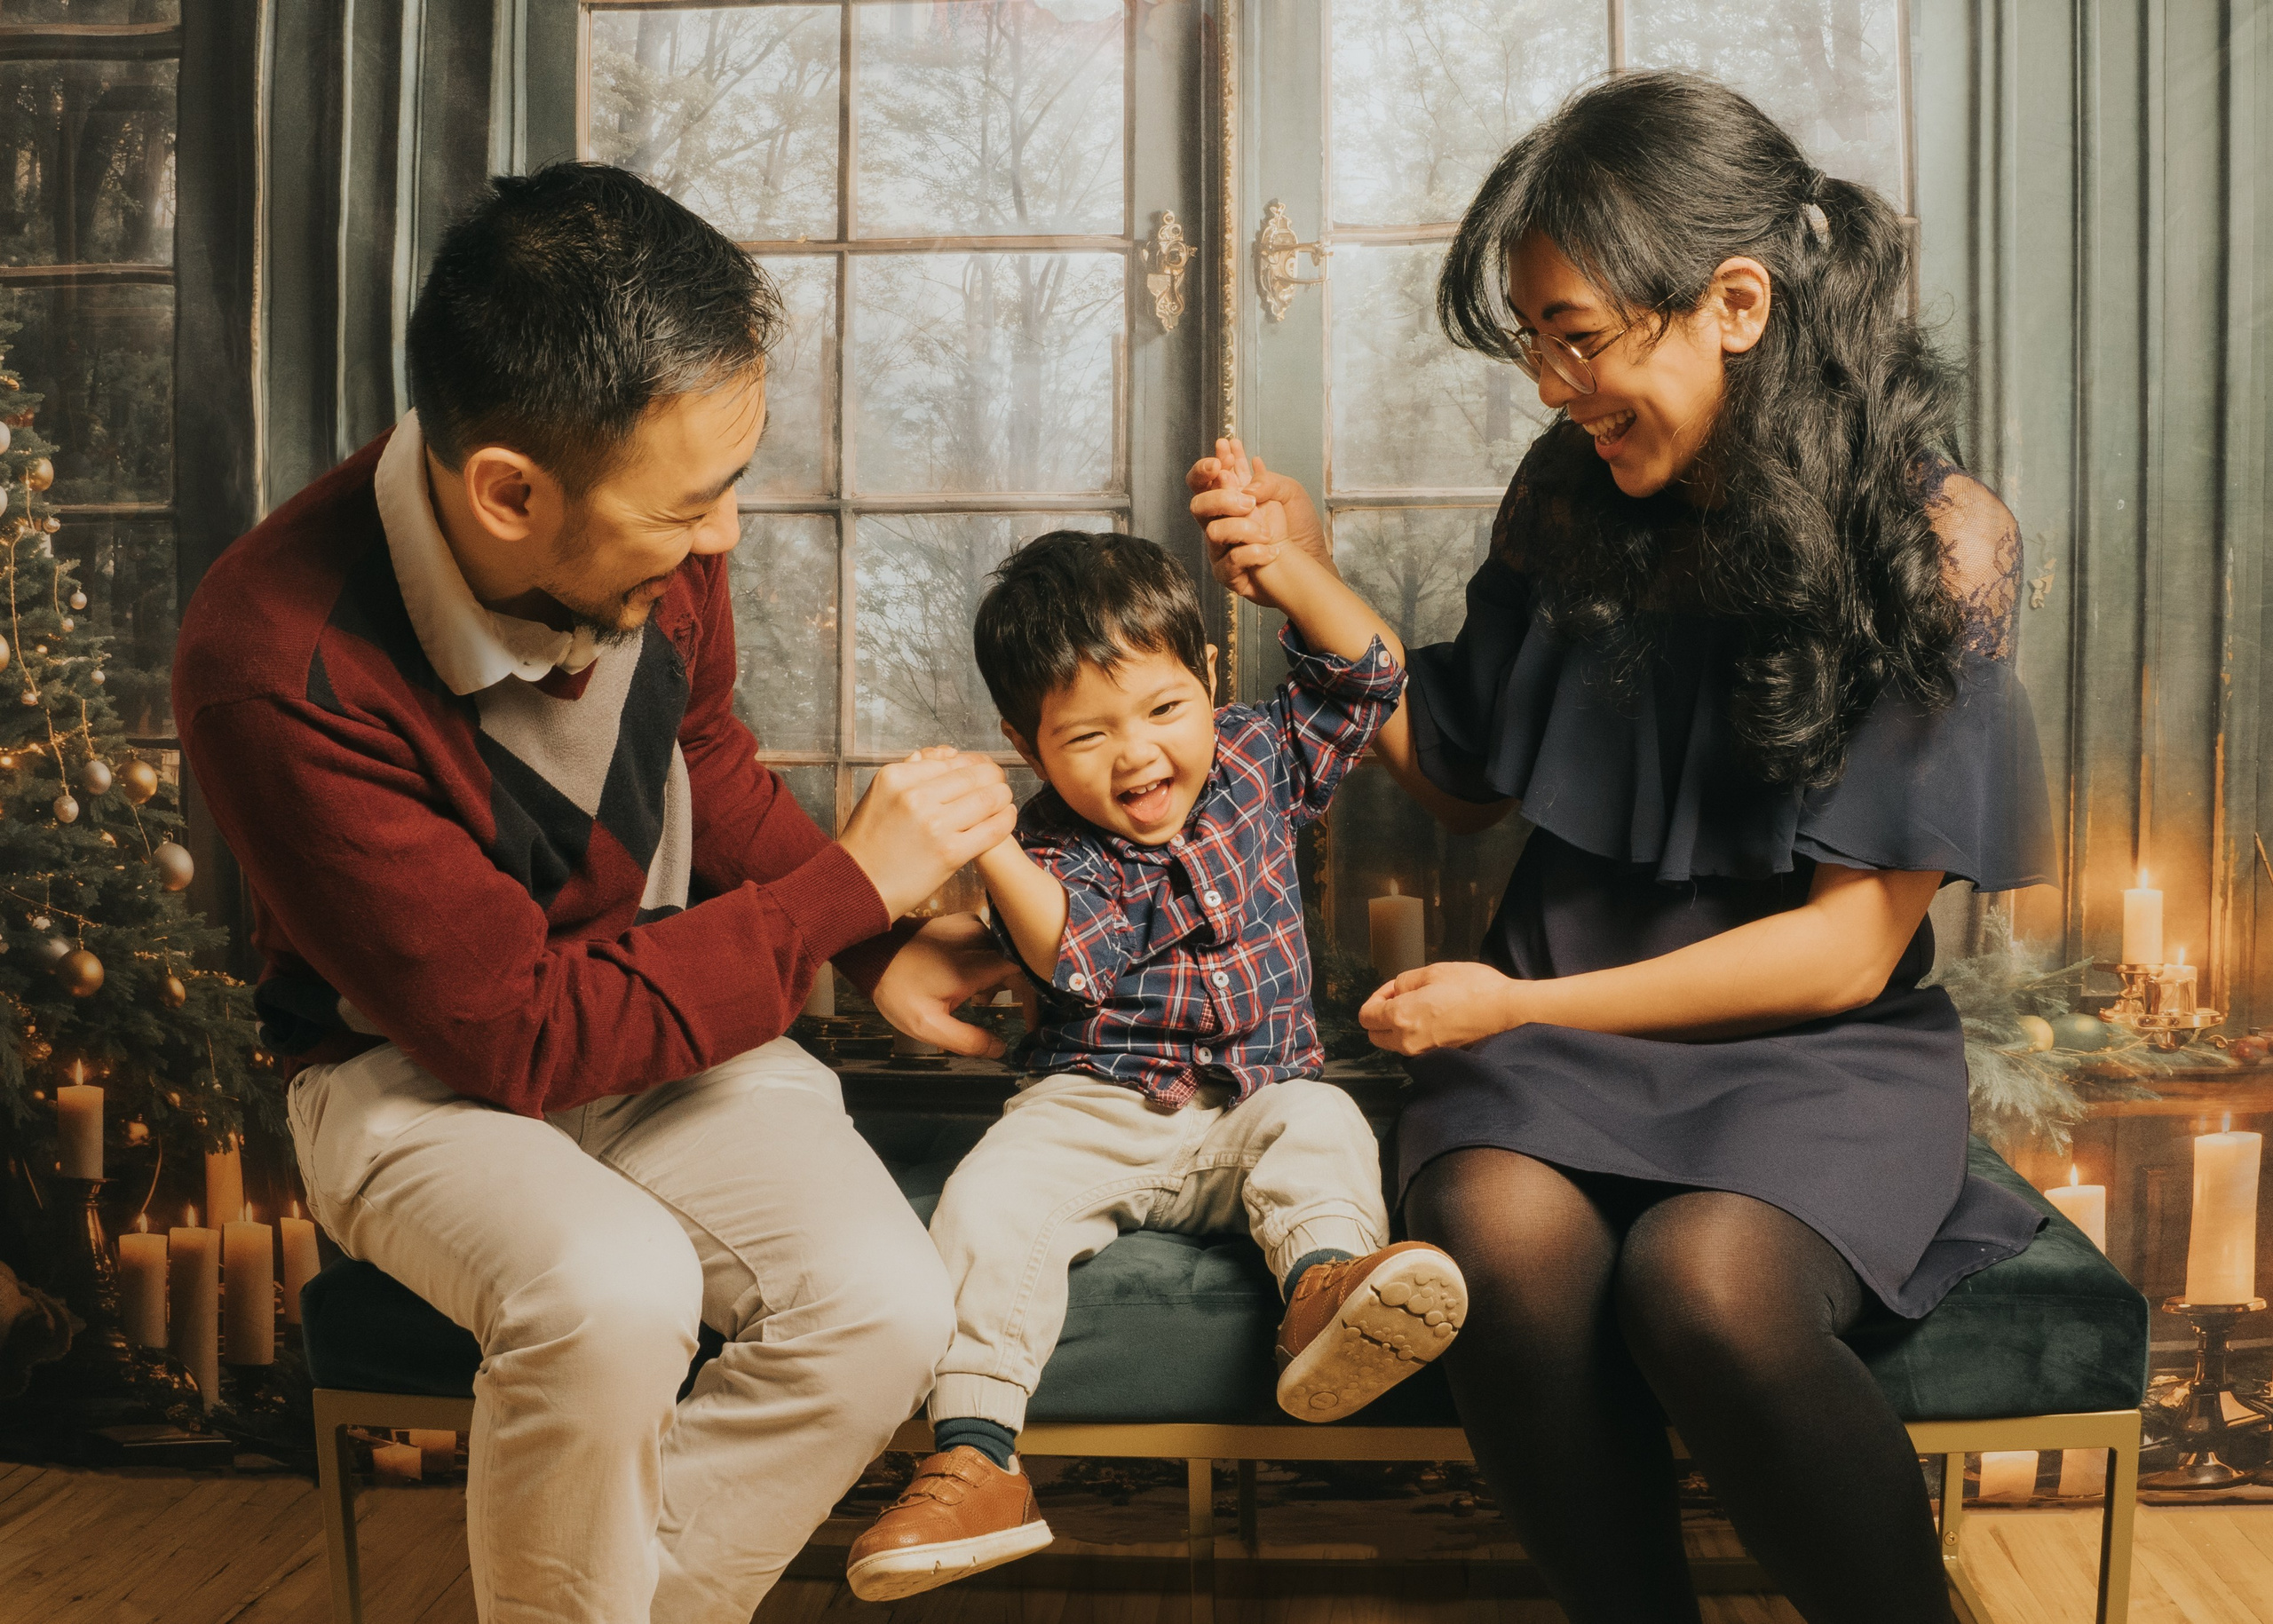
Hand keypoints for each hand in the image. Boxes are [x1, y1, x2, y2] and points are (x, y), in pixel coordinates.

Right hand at [838, 746, 1015, 918]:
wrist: (858, 886)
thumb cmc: (868, 842)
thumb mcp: (879, 795)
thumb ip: (911, 771)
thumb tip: (947, 754)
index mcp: (896, 778)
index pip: (950, 761)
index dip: (972, 763)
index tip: (981, 769)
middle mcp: (915, 797)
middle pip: (973, 775)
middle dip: (993, 776)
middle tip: (999, 781)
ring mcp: (934, 825)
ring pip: (988, 798)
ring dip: (1003, 796)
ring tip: (1005, 798)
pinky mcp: (950, 853)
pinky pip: (991, 830)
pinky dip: (1006, 820)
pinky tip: (1008, 816)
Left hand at [870, 913, 1029, 1058]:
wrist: (872, 952)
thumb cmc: (897, 989)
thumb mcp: (928, 1026)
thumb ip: (967, 1040)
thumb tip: (1000, 1049)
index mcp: (974, 965)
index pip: (1024, 974)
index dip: (1033, 998)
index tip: (1031, 1020)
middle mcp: (978, 939)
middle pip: (1017, 963)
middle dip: (1014, 991)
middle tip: (996, 1010)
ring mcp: (971, 925)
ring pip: (1004, 953)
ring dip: (998, 977)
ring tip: (975, 998)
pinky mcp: (963, 921)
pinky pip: (990, 941)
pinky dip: (988, 960)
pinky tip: (967, 976)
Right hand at [1187, 438, 1330, 604]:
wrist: (1313, 560)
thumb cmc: (1298, 526)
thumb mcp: (1290, 492)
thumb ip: (1267, 481)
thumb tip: (1244, 486)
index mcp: (1230, 498)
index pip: (1205, 480)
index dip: (1206, 467)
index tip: (1221, 456)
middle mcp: (1220, 522)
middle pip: (1198, 505)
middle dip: (1220, 498)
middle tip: (1249, 502)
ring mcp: (1221, 548)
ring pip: (1213, 532)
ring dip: (1242, 528)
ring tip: (1267, 533)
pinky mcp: (1228, 573)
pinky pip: (1229, 562)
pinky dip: (1253, 553)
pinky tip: (1271, 551)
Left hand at [1359, 961, 1526, 1054]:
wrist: (1506, 1012)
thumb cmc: (1473, 989)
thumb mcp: (1433, 971)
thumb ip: (1405, 982)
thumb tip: (1396, 991)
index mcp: (1400, 1017)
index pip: (1366, 1016)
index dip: (1375, 998)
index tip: (1393, 989)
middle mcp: (1406, 1041)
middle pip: (1375, 1035)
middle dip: (1381, 1016)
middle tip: (1403, 997)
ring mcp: (1422, 1052)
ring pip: (1394, 1043)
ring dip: (1399, 1026)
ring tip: (1422, 1006)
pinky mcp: (1438, 1056)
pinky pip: (1414, 1048)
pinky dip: (1416, 1035)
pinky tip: (1435, 1018)